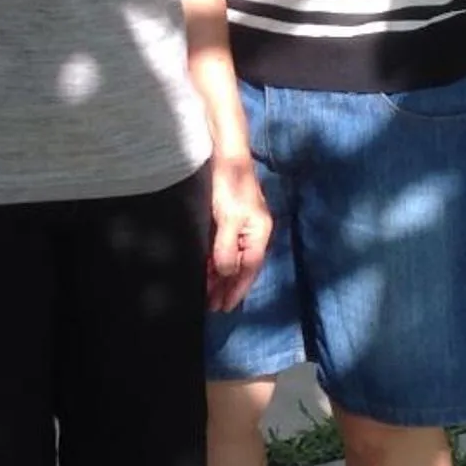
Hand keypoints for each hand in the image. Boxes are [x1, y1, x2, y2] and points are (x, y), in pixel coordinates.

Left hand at [208, 155, 271, 310]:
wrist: (226, 158)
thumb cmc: (230, 187)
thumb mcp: (228, 220)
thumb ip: (227, 249)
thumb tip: (226, 273)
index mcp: (259, 234)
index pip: (249, 270)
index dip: (237, 290)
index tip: (225, 307)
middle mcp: (253, 234)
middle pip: (241, 267)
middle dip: (227, 287)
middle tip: (212, 307)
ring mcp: (242, 227)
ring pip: (232, 259)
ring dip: (220, 277)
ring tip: (207, 294)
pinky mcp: (229, 221)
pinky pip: (224, 248)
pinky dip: (216, 262)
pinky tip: (206, 271)